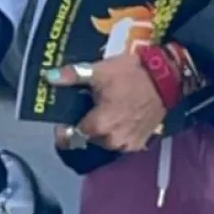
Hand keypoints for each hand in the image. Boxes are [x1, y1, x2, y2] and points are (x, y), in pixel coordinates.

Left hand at [49, 53, 165, 152]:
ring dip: (101, 130)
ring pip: (106, 141)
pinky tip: (117, 116)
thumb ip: (71, 76)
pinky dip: (116, 132)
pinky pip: (121, 141)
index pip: (72, 137)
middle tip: (86, 107)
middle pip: (89, 138)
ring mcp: (129, 143)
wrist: (165, 78)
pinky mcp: (142, 141)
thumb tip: (48, 77)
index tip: (62, 121)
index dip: (64, 131)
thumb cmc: (129, 74)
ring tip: (102, 110)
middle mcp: (113, 140)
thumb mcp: (98, 71)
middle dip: (84, 126)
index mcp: (100, 125)